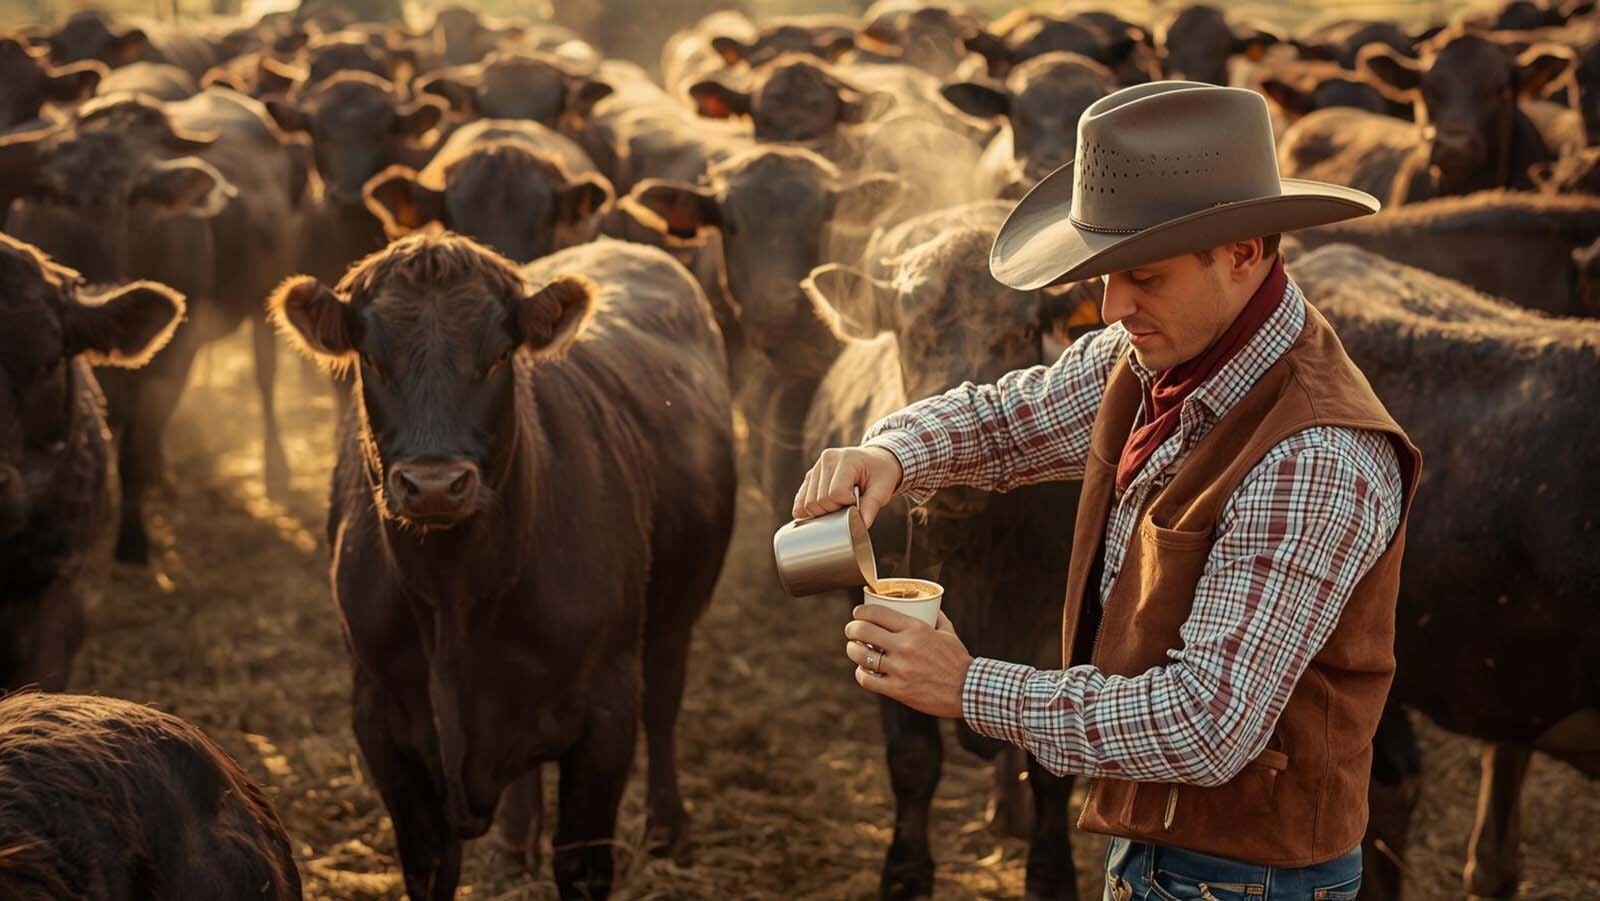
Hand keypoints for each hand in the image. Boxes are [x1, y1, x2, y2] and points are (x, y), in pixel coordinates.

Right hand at [793, 445, 901, 526]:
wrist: (876, 459)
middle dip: (833, 511)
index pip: (834, 493)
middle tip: (848, 506)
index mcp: (846, 459)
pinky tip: (822, 512)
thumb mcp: (883, 488)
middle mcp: (826, 460)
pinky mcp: (810, 476)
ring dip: (822, 512)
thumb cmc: (881, 473)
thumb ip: (872, 506)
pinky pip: (800, 501)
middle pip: (818, 500)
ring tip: (839, 506)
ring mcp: (816, 467)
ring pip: (806, 503)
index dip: (845, 505)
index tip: (857, 502)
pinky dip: (808, 511)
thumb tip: (862, 526)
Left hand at [843, 606, 972, 718]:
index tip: (858, 613)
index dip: (861, 611)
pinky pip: (867, 680)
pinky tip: (863, 670)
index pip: (877, 612)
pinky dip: (861, 673)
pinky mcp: (898, 690)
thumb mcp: (948, 633)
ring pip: (861, 655)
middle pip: (863, 630)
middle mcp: (905, 646)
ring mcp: (900, 669)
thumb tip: (929, 605)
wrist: (967, 690)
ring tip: (854, 648)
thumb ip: (937, 617)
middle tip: (852, 630)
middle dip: (852, 628)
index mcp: (916, 629)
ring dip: (853, 650)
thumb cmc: (958, 660)